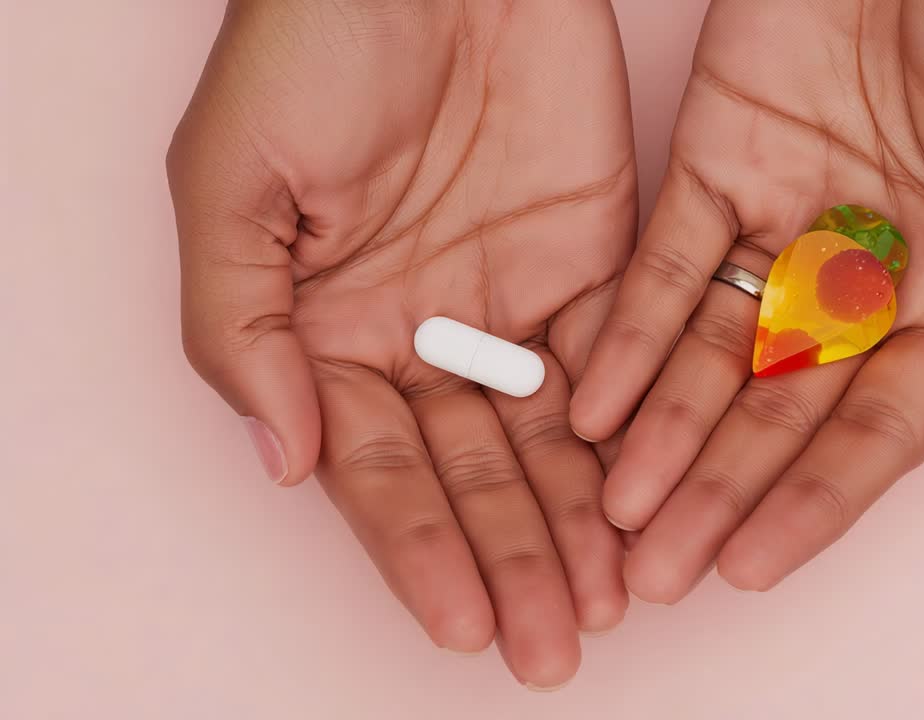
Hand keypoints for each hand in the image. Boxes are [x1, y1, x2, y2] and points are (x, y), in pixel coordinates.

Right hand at [168, 0, 633, 686]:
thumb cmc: (309, 50)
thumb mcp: (233, 187)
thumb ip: (248, 330)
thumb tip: (286, 460)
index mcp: (331, 333)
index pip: (378, 468)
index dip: (421, 547)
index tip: (466, 622)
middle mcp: (424, 334)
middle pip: (474, 472)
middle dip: (513, 561)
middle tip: (552, 647)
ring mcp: (513, 302)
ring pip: (552, 439)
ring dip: (579, 527)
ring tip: (610, 607)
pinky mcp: (596, 261)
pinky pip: (616, 365)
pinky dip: (631, 438)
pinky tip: (647, 507)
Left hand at [571, 0, 923, 601]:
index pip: (881, 422)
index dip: (818, 498)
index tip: (755, 563)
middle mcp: (866, 271)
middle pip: (784, 408)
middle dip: (722, 491)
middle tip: (662, 569)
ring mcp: (785, 223)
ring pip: (713, 354)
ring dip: (664, 436)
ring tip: (617, 512)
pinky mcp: (714, 167)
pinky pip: (664, 267)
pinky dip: (626, 335)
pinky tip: (591, 408)